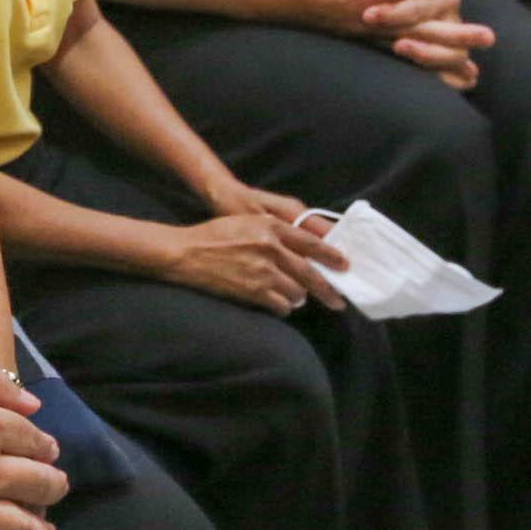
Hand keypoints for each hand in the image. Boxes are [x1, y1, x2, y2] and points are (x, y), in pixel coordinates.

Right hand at [148, 214, 348, 312]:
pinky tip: (276, 303)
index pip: (311, 243)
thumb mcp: (247, 222)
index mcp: (270, 226)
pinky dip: (282, 307)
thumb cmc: (214, 235)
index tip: (344, 265)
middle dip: (328, 290)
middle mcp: (271, 247)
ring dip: (298, 298)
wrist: (185, 253)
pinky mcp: (254, 291)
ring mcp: (263, 271)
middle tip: (338, 300)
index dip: (331, 256)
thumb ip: (275, 232)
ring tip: (292, 297)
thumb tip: (303, 251)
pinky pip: (282, 306)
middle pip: (311, 274)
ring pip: (298, 293)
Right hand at [266, 0, 492, 83]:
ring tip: (471, 66)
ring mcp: (362, 33)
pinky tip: (436, 69)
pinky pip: (395, 54)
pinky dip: (418, 63)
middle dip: (455, 31)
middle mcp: (367, 18)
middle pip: (419, 27)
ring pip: (410, 46)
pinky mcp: (357, 39)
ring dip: (442, 55)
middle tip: (489, 37)